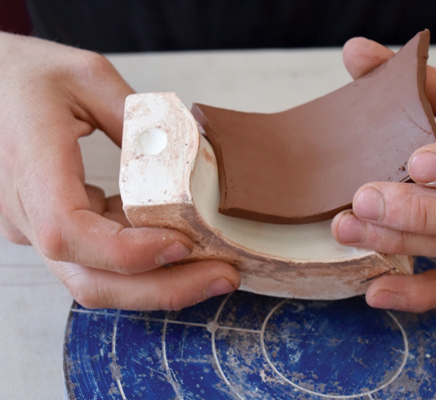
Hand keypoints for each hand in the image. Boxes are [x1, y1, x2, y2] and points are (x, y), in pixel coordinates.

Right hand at [0, 33, 238, 309]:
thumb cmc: (25, 76)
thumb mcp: (87, 77)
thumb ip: (137, 120)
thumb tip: (186, 159)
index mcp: (30, 166)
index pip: (70, 232)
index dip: (127, 252)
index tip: (183, 244)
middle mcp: (27, 211)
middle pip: (90, 280)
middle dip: (163, 289)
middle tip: (224, 276)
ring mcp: (38, 227)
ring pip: (97, 280)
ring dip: (159, 284)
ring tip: (215, 270)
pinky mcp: (54, 228)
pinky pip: (99, 261)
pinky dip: (144, 264)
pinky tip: (185, 250)